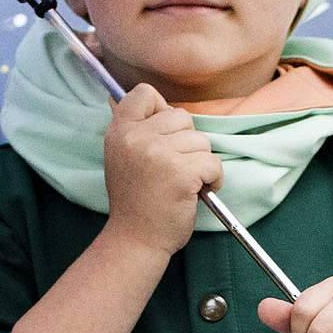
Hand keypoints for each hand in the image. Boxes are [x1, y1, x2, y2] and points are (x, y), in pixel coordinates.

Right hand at [102, 84, 221, 259]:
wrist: (135, 240)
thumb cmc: (135, 201)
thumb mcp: (122, 156)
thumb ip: (136, 130)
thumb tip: (161, 105)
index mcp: (119, 130)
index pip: (145, 93)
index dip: (161, 110)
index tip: (163, 136)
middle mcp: (136, 137)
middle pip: (181, 117)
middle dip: (186, 143)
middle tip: (174, 168)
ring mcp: (159, 154)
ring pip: (201, 141)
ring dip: (200, 163)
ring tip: (183, 183)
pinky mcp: (181, 173)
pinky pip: (213, 163)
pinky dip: (213, 178)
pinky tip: (198, 191)